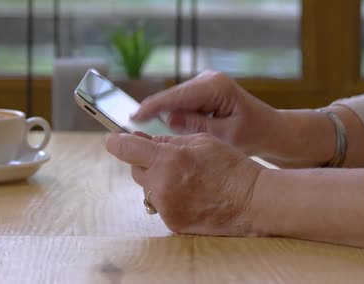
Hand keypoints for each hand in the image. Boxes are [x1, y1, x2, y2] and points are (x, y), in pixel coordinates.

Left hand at [105, 132, 263, 236]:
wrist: (251, 201)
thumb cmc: (231, 167)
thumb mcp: (202, 141)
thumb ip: (169, 141)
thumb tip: (145, 141)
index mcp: (169, 159)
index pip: (127, 149)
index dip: (117, 142)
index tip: (112, 140)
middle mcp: (162, 185)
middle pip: (135, 170)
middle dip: (146, 161)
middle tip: (167, 158)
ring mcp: (166, 207)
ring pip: (148, 188)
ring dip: (158, 180)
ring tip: (186, 177)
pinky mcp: (172, 223)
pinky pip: (160, 204)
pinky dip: (169, 197)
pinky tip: (191, 193)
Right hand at [131, 70, 280, 155]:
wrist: (272, 131)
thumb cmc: (255, 134)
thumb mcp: (226, 136)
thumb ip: (197, 127)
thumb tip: (168, 119)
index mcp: (215, 86)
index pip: (176, 95)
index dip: (152, 106)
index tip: (133, 117)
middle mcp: (207, 80)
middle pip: (172, 98)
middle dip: (159, 116)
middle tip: (143, 138)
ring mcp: (204, 85)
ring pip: (175, 103)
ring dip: (170, 120)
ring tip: (167, 140)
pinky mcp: (202, 93)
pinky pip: (182, 106)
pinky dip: (179, 120)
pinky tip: (180, 135)